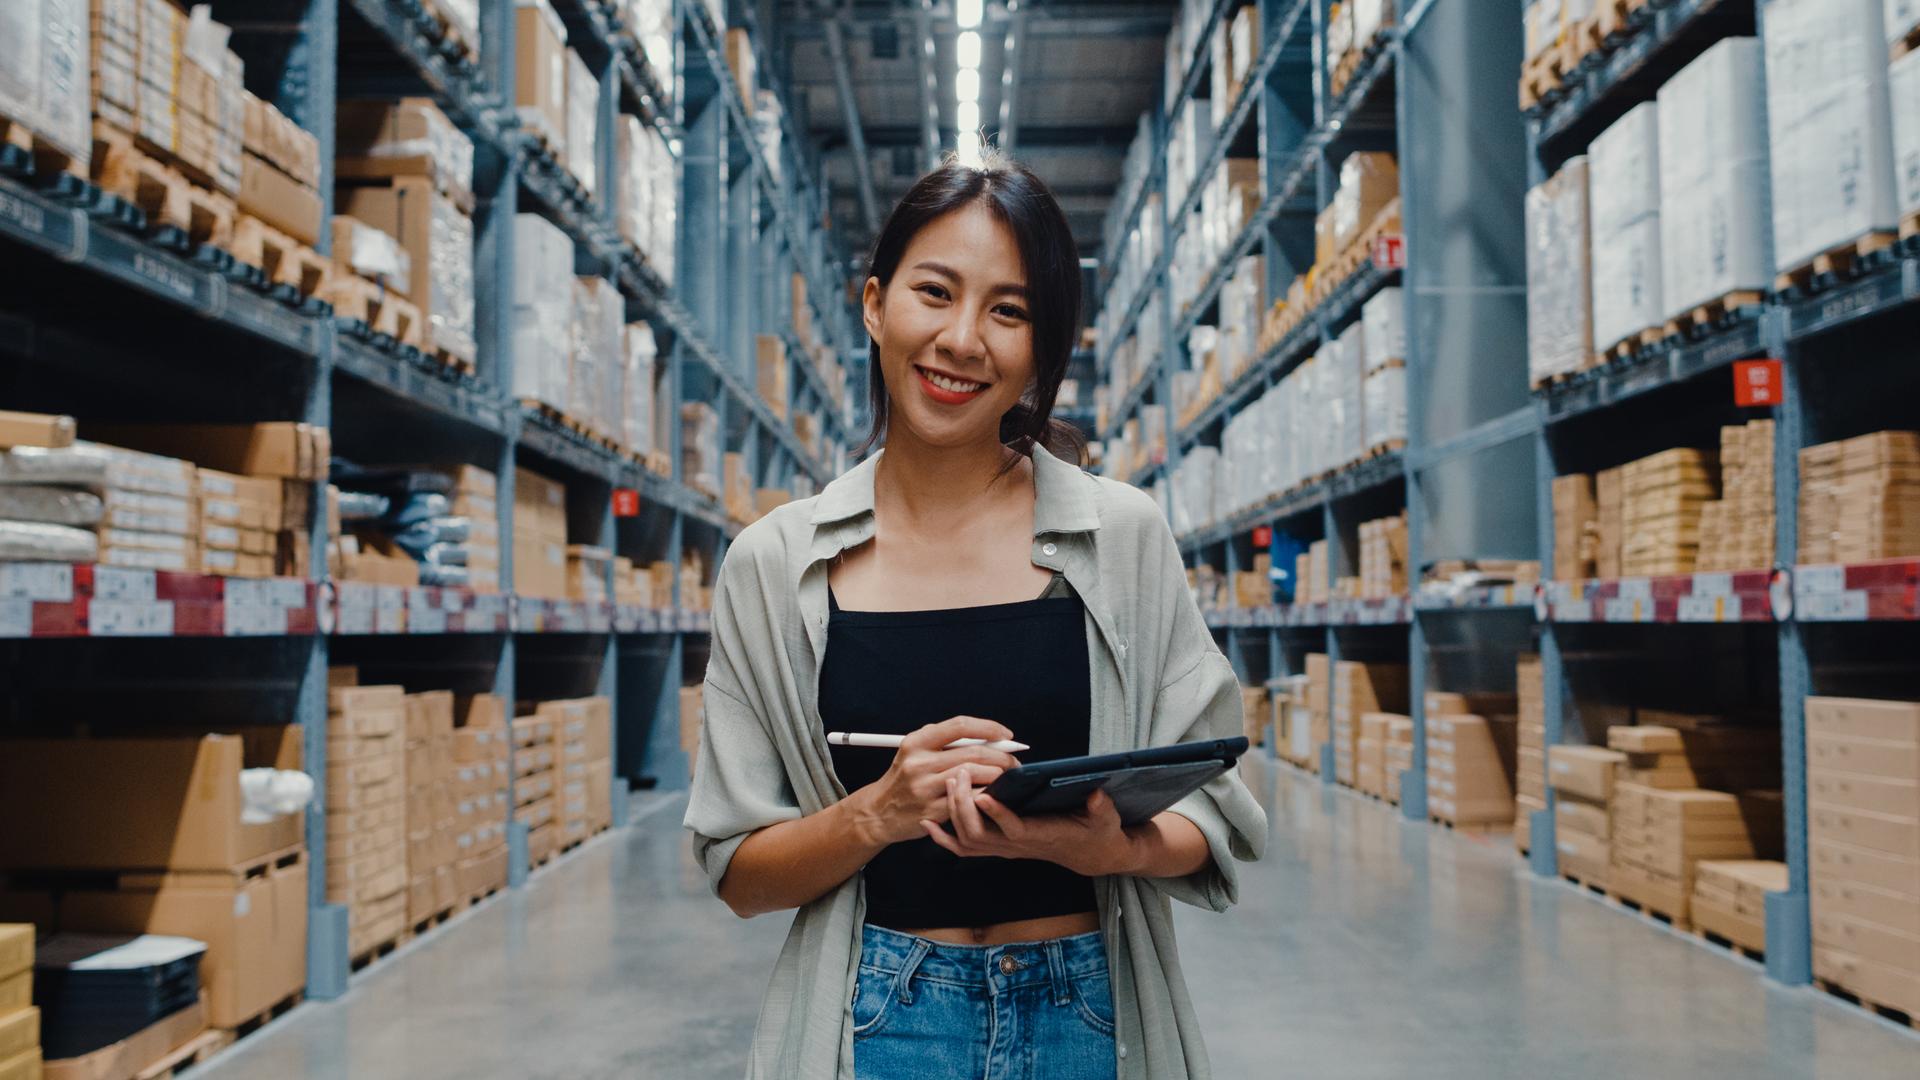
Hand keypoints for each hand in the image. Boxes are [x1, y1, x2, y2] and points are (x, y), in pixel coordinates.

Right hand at [844, 717, 1020, 845]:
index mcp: (916, 742)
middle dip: (1001, 757)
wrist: (879, 812)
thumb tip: (990, 737)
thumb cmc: (906, 778)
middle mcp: (918, 763)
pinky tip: (992, 795)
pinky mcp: (931, 811)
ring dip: (997, 777)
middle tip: (1014, 762)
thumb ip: (946, 743)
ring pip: (974, 776)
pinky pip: (968, 800)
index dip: (988, 728)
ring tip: (1006, 778)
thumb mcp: (916, 752)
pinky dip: (985, 796)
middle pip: (972, 753)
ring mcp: (924, 788)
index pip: (959, 726)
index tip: (1006, 734)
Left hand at [923, 771, 1139, 877]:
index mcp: (1042, 837)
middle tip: (958, 774)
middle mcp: (1017, 846)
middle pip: (980, 835)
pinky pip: (964, 848)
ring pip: (967, 840)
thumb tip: (1097, 795)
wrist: (1089, 853)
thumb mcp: (1106, 819)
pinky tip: (928, 823)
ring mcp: (1004, 849)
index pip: (1015, 830)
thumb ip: (1101, 808)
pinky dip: (943, 838)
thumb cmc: (1097, 832)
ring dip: (953, 813)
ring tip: (948, 782)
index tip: (983, 794)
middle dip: (964, 806)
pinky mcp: (997, 847)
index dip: (998, 815)